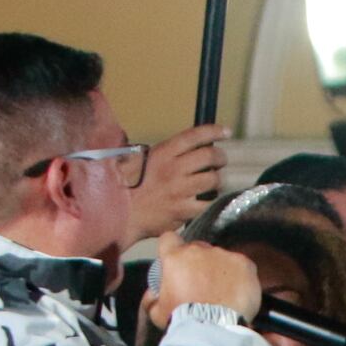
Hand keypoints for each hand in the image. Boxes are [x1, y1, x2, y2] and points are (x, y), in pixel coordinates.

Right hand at [129, 124, 229, 244]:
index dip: (214, 131)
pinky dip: (212, 202)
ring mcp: (180, 190)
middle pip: (210, 156)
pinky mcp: (184, 210)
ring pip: (214, 180)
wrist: (120, 213)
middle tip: (219, 161)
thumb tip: (191, 148)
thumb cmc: (129, 186)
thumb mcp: (142, 160)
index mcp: (162, 153)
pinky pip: (209, 203)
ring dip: (218, 180)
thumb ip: (166, 154)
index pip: (195, 136)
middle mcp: (173, 169)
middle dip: (220, 157)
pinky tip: (209, 201)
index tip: (226, 132)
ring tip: (212, 183)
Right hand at [151, 241, 263, 326]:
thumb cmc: (184, 320)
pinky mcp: (244, 264)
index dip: (172, 248)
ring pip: (220, 257)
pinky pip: (241, 265)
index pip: (169, 239)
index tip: (176, 262)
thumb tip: (152, 293)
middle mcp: (199, 251)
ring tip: (222, 292)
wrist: (213, 328)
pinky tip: (236, 291)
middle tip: (201, 284)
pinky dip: (239, 275)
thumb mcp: (158, 312)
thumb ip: (151, 299)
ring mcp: (224, 256)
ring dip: (219, 269)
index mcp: (175, 257)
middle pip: (197, 249)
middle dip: (198, 262)